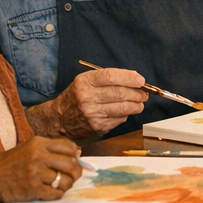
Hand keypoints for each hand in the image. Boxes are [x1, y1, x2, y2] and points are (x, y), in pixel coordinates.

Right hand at [0, 137, 82, 202]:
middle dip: (76, 172)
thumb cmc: (9, 163)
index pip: (69, 146)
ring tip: (62, 185)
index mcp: (39, 143)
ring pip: (65, 180)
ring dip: (67, 185)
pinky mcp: (32, 189)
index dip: (75, 155)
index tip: (74, 160)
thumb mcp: (28, 148)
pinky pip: (55, 193)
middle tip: (73, 176)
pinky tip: (52, 192)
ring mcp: (35, 173)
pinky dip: (57, 194)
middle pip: (70, 164)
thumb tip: (75, 154)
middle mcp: (38, 156)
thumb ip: (49, 149)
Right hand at [29, 69, 147, 138]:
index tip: (140, 80)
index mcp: (84, 82)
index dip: (130, 78)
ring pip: (123, 108)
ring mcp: (92, 114)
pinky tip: (124, 111)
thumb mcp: (86, 81)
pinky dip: (126, 115)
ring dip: (136, 105)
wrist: (58, 119)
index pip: (111, 76)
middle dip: (138, 93)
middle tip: (144, 93)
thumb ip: (108, 78)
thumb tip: (135, 80)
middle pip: (121, 93)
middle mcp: (87, 98)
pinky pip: (119, 119)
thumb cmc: (76, 96)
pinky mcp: (97, 126)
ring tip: (139, 103)